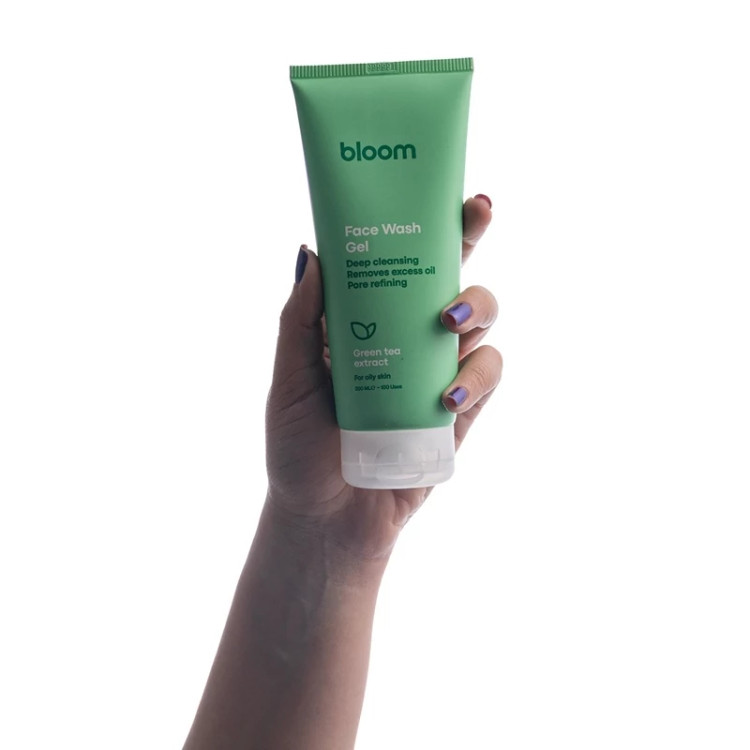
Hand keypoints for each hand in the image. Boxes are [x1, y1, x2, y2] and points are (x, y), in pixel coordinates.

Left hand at [265, 195, 502, 561]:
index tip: (442, 187)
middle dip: (470, 241)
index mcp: (368, 325)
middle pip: (452, 276)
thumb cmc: (299, 450)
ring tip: (449, 322)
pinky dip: (476, 376)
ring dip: (477, 308)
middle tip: (477, 215)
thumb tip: (312, 252)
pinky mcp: (460, 416)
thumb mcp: (289, 381)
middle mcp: (409, 342)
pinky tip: (447, 396)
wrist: (323, 522)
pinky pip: (485, 378)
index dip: (423, 225)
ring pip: (480, 324)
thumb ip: (300, 322)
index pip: (399, 264)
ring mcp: (438, 376)